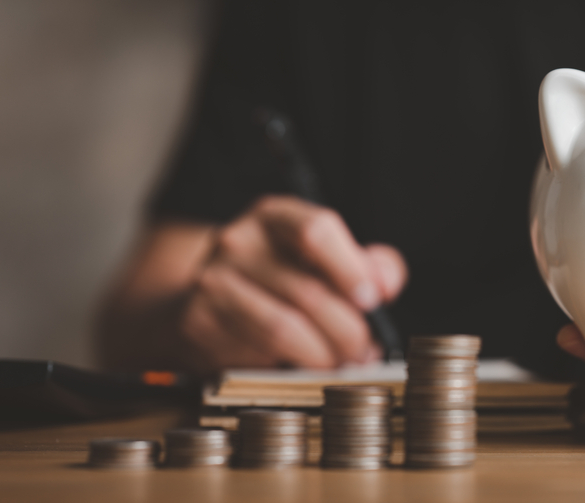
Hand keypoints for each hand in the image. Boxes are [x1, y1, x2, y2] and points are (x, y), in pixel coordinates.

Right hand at [181, 195, 406, 370]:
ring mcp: (213, 280)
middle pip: (308, 291)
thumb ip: (369, 265)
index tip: (372, 301)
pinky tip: (299, 366)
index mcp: (275, 216)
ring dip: (322, 356)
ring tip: (339, 364)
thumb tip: (386, 284)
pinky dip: (286, 367)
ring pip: (283, 328)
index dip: (351, 269)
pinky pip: (254, 353)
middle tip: (363, 351)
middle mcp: (238, 240)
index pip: (316, 230)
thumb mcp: (327, 260)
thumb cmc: (284, 278)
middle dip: (347, 331)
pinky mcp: (198, 321)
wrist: (208, 298)